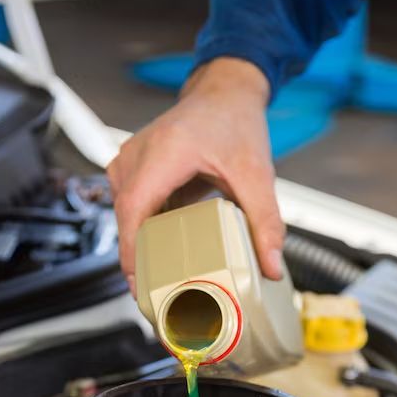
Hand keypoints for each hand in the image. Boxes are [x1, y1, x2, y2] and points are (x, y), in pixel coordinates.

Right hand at [107, 57, 283, 290]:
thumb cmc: (234, 125)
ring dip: (140, 248)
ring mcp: (130, 161)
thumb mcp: (257, 175)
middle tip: (155, 300)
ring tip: (158, 286)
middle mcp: (138, 154)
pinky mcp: (131, 170)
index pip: (135, 207)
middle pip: (127, 218)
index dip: (132, 248)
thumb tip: (271, 267)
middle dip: (138, 260)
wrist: (224, 95)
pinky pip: (130, 209)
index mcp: (165, 152)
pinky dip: (144, 233)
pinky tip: (161, 257)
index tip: (138, 283)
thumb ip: (266, 221)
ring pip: (126, 216)